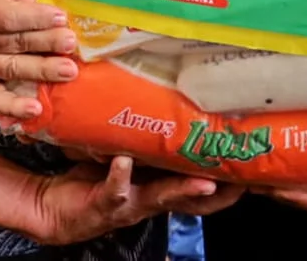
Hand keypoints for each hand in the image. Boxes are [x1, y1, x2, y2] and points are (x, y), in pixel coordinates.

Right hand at [0, 0, 77, 118]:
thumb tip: (31, 0)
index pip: (6, 16)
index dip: (34, 18)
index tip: (61, 17)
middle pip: (13, 43)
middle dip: (45, 43)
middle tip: (71, 43)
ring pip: (10, 69)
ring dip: (40, 71)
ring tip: (67, 72)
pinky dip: (13, 106)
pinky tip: (34, 109)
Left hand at [31, 157, 245, 245]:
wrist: (51, 206)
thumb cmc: (93, 176)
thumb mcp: (126, 154)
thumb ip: (145, 138)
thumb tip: (168, 99)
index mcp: (160, 185)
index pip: (204, 188)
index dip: (230, 184)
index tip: (254, 167)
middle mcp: (151, 198)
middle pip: (194, 201)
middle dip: (220, 193)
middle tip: (242, 180)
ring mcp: (130, 204)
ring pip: (163, 199)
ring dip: (182, 191)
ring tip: (201, 181)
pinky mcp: (104, 205)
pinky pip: (116, 190)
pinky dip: (120, 175)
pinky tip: (123, 161)